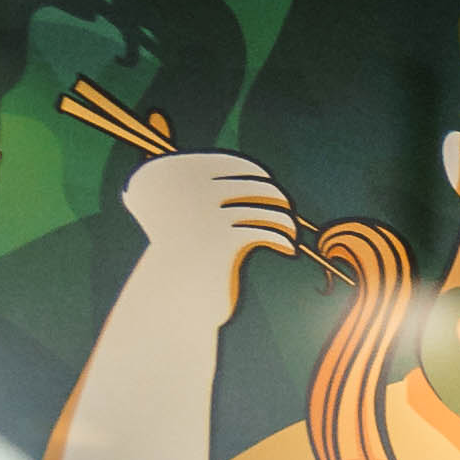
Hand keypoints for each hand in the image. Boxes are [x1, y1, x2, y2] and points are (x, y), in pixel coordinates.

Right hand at [119, 149, 298, 305]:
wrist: (171, 296)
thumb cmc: (185, 252)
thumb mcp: (196, 214)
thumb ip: (217, 186)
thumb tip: (255, 172)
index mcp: (169, 175)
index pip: (227, 163)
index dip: (255, 173)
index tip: (271, 191)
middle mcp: (180, 188)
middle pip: (248, 183)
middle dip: (274, 195)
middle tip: (286, 209)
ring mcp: (200, 211)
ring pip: (261, 205)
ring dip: (283, 218)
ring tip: (290, 230)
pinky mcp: (220, 238)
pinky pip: (265, 229)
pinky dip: (282, 237)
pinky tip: (288, 248)